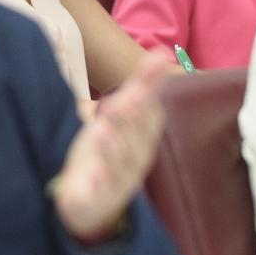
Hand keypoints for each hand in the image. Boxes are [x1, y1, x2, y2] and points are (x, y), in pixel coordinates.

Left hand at [52, 51, 167, 241]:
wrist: (93, 198)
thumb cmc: (110, 149)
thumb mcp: (123, 116)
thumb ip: (143, 86)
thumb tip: (163, 54)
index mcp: (142, 140)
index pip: (149, 122)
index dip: (144, 106)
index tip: (138, 89)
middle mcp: (135, 160)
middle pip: (135, 141)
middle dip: (130, 122)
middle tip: (126, 101)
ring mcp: (118, 182)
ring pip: (119, 165)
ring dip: (113, 149)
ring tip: (103, 131)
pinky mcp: (99, 200)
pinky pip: (101, 193)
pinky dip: (99, 184)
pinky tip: (94, 175)